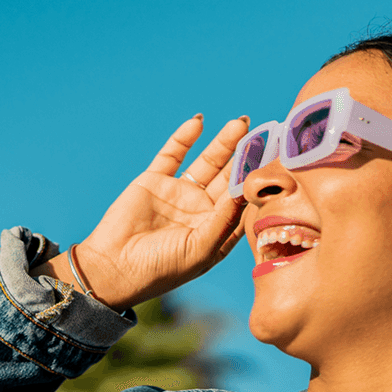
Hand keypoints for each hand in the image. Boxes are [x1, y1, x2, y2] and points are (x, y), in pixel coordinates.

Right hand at [71, 114, 250, 309]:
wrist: (114, 268)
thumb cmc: (162, 269)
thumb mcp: (201, 249)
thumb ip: (224, 220)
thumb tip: (244, 191)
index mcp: (218, 231)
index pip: (243, 201)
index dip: (257, 183)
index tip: (277, 162)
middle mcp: (202, 211)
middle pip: (229, 177)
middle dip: (245, 156)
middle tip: (264, 133)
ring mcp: (179, 194)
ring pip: (207, 163)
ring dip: (223, 143)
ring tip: (241, 123)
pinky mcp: (155, 181)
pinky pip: (173, 154)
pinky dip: (185, 138)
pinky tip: (199, 122)